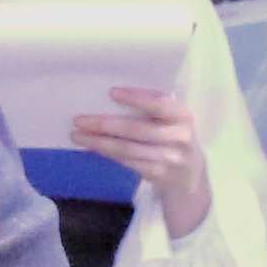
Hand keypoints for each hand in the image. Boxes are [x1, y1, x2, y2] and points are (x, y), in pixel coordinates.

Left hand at [62, 86, 211, 238]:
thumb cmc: (171, 136)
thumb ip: (151, 109)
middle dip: (105, 125)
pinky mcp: (157, 174)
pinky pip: (126, 162)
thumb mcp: (171, 120)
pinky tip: (90, 147)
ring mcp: (169, 158)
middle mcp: (179, 136)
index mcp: (183, 116)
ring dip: (99, 142)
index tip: (111, 92)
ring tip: (76, 134)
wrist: (189, 173)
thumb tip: (109, 98)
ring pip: (128, 149)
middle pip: (138, 130)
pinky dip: (106, 153)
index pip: (161, 104)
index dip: (137, 98)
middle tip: (78, 120)